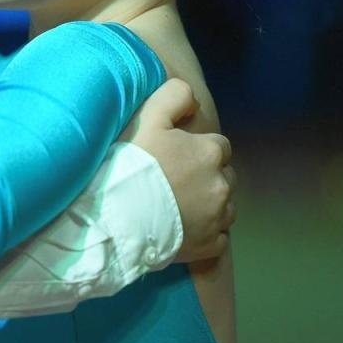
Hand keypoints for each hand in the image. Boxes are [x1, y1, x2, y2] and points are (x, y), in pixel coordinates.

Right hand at [122, 79, 236, 262]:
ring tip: (181, 208)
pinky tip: (185, 231)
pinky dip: (207, 235)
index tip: (176, 159)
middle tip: (176, 184)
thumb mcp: (148, 117)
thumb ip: (175, 95)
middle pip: (225, 177)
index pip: (219, 146)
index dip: (198, 150)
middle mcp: (222, 185)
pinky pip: (219, 240)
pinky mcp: (210, 246)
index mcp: (211, 153)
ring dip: (210, 206)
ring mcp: (218, 219)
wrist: (117, 217)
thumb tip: (192, 99)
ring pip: (225, 208)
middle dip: (207, 178)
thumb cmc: (131, 164)